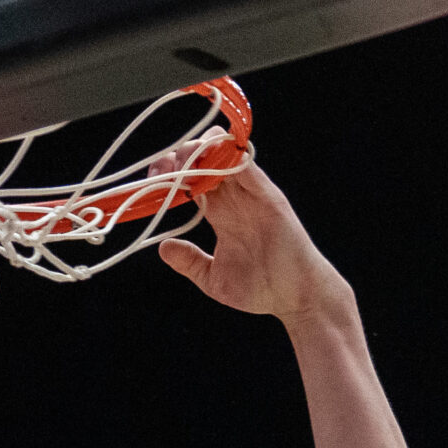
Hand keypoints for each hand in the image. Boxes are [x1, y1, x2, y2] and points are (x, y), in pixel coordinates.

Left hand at [156, 164, 353, 324]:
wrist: (296, 297)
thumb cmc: (261, 289)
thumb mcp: (213, 278)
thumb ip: (191, 262)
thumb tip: (163, 248)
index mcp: (222, 213)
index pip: (192, 181)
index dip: (171, 175)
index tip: (152, 180)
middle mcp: (236, 198)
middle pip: (205, 161)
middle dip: (180, 157)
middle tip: (162, 168)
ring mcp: (252, 194)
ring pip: (224, 155)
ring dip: (199, 150)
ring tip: (181, 160)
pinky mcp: (267, 196)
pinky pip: (247, 165)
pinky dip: (227, 155)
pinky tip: (208, 155)